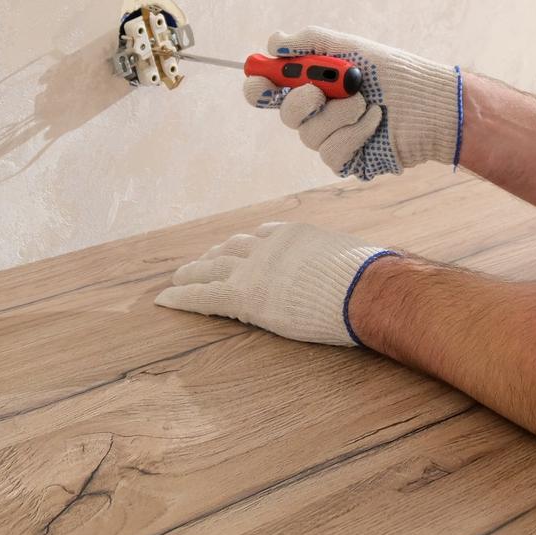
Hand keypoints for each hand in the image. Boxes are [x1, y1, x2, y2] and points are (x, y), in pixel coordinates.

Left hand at [153, 222, 403, 346]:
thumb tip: (362, 271)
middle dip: (213, 256)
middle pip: (231, 248)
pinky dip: (182, 296)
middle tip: (198, 263)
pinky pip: (205, 295)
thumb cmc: (371, 280)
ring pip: (212, 267)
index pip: (261, 237)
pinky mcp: (245, 293)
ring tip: (177, 280)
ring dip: (192, 273)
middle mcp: (269, 245)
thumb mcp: (353, 258)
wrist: (366, 289)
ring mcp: (255, 267)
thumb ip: (340, 262)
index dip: (244, 246)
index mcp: (294, 234)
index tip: (234, 250)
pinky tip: (164, 300)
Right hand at [246, 26, 461, 179]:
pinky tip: (374, 121)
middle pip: (284, 113)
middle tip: (320, 90)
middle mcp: (318, 112)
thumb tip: (274, 42)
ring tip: (366, 102)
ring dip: (338, 114)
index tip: (261, 78)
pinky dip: (353, 132)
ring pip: (308, 134)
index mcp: (314, 83)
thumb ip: (313, 42)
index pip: (272, 88)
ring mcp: (331, 138)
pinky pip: (331, 152)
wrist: (431, 102)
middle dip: (300, 99)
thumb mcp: (353, 48)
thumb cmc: (396, 73)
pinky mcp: (347, 160)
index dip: (259, 85)